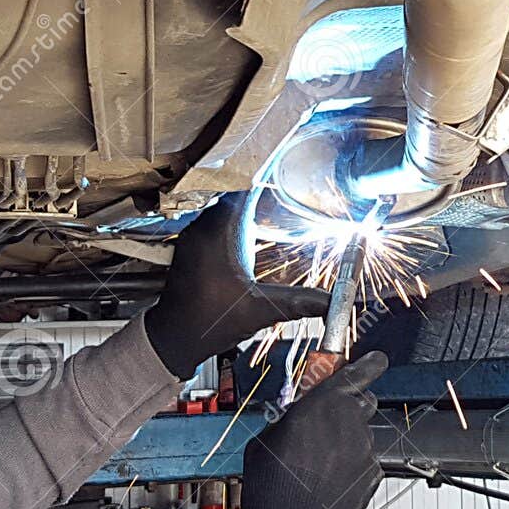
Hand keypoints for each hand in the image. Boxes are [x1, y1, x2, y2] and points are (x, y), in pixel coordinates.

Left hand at [144, 193, 330, 378]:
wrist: (175, 339)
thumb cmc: (206, 323)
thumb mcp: (261, 310)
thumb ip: (301, 302)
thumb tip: (333, 302)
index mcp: (218, 236)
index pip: (242, 191)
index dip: (265, 177)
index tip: (283, 170)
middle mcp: (202, 231)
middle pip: (233, 194)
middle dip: (261, 191)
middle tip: (286, 189)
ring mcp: (194, 239)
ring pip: (222, 207)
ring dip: (247, 206)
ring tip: (272, 205)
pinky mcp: (193, 249)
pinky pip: (215, 222)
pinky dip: (235, 220)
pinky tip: (251, 230)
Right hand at [241, 352, 387, 508]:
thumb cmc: (273, 487)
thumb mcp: (266, 440)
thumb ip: (290, 418)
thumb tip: (298, 414)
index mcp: (323, 405)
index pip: (358, 372)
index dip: (370, 364)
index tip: (376, 360)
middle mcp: (350, 422)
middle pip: (363, 402)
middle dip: (349, 408)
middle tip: (328, 425)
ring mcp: (365, 447)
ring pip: (363, 433)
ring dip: (347, 440)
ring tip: (321, 462)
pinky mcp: (373, 471)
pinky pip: (365, 459)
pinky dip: (353, 464)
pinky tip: (330, 478)